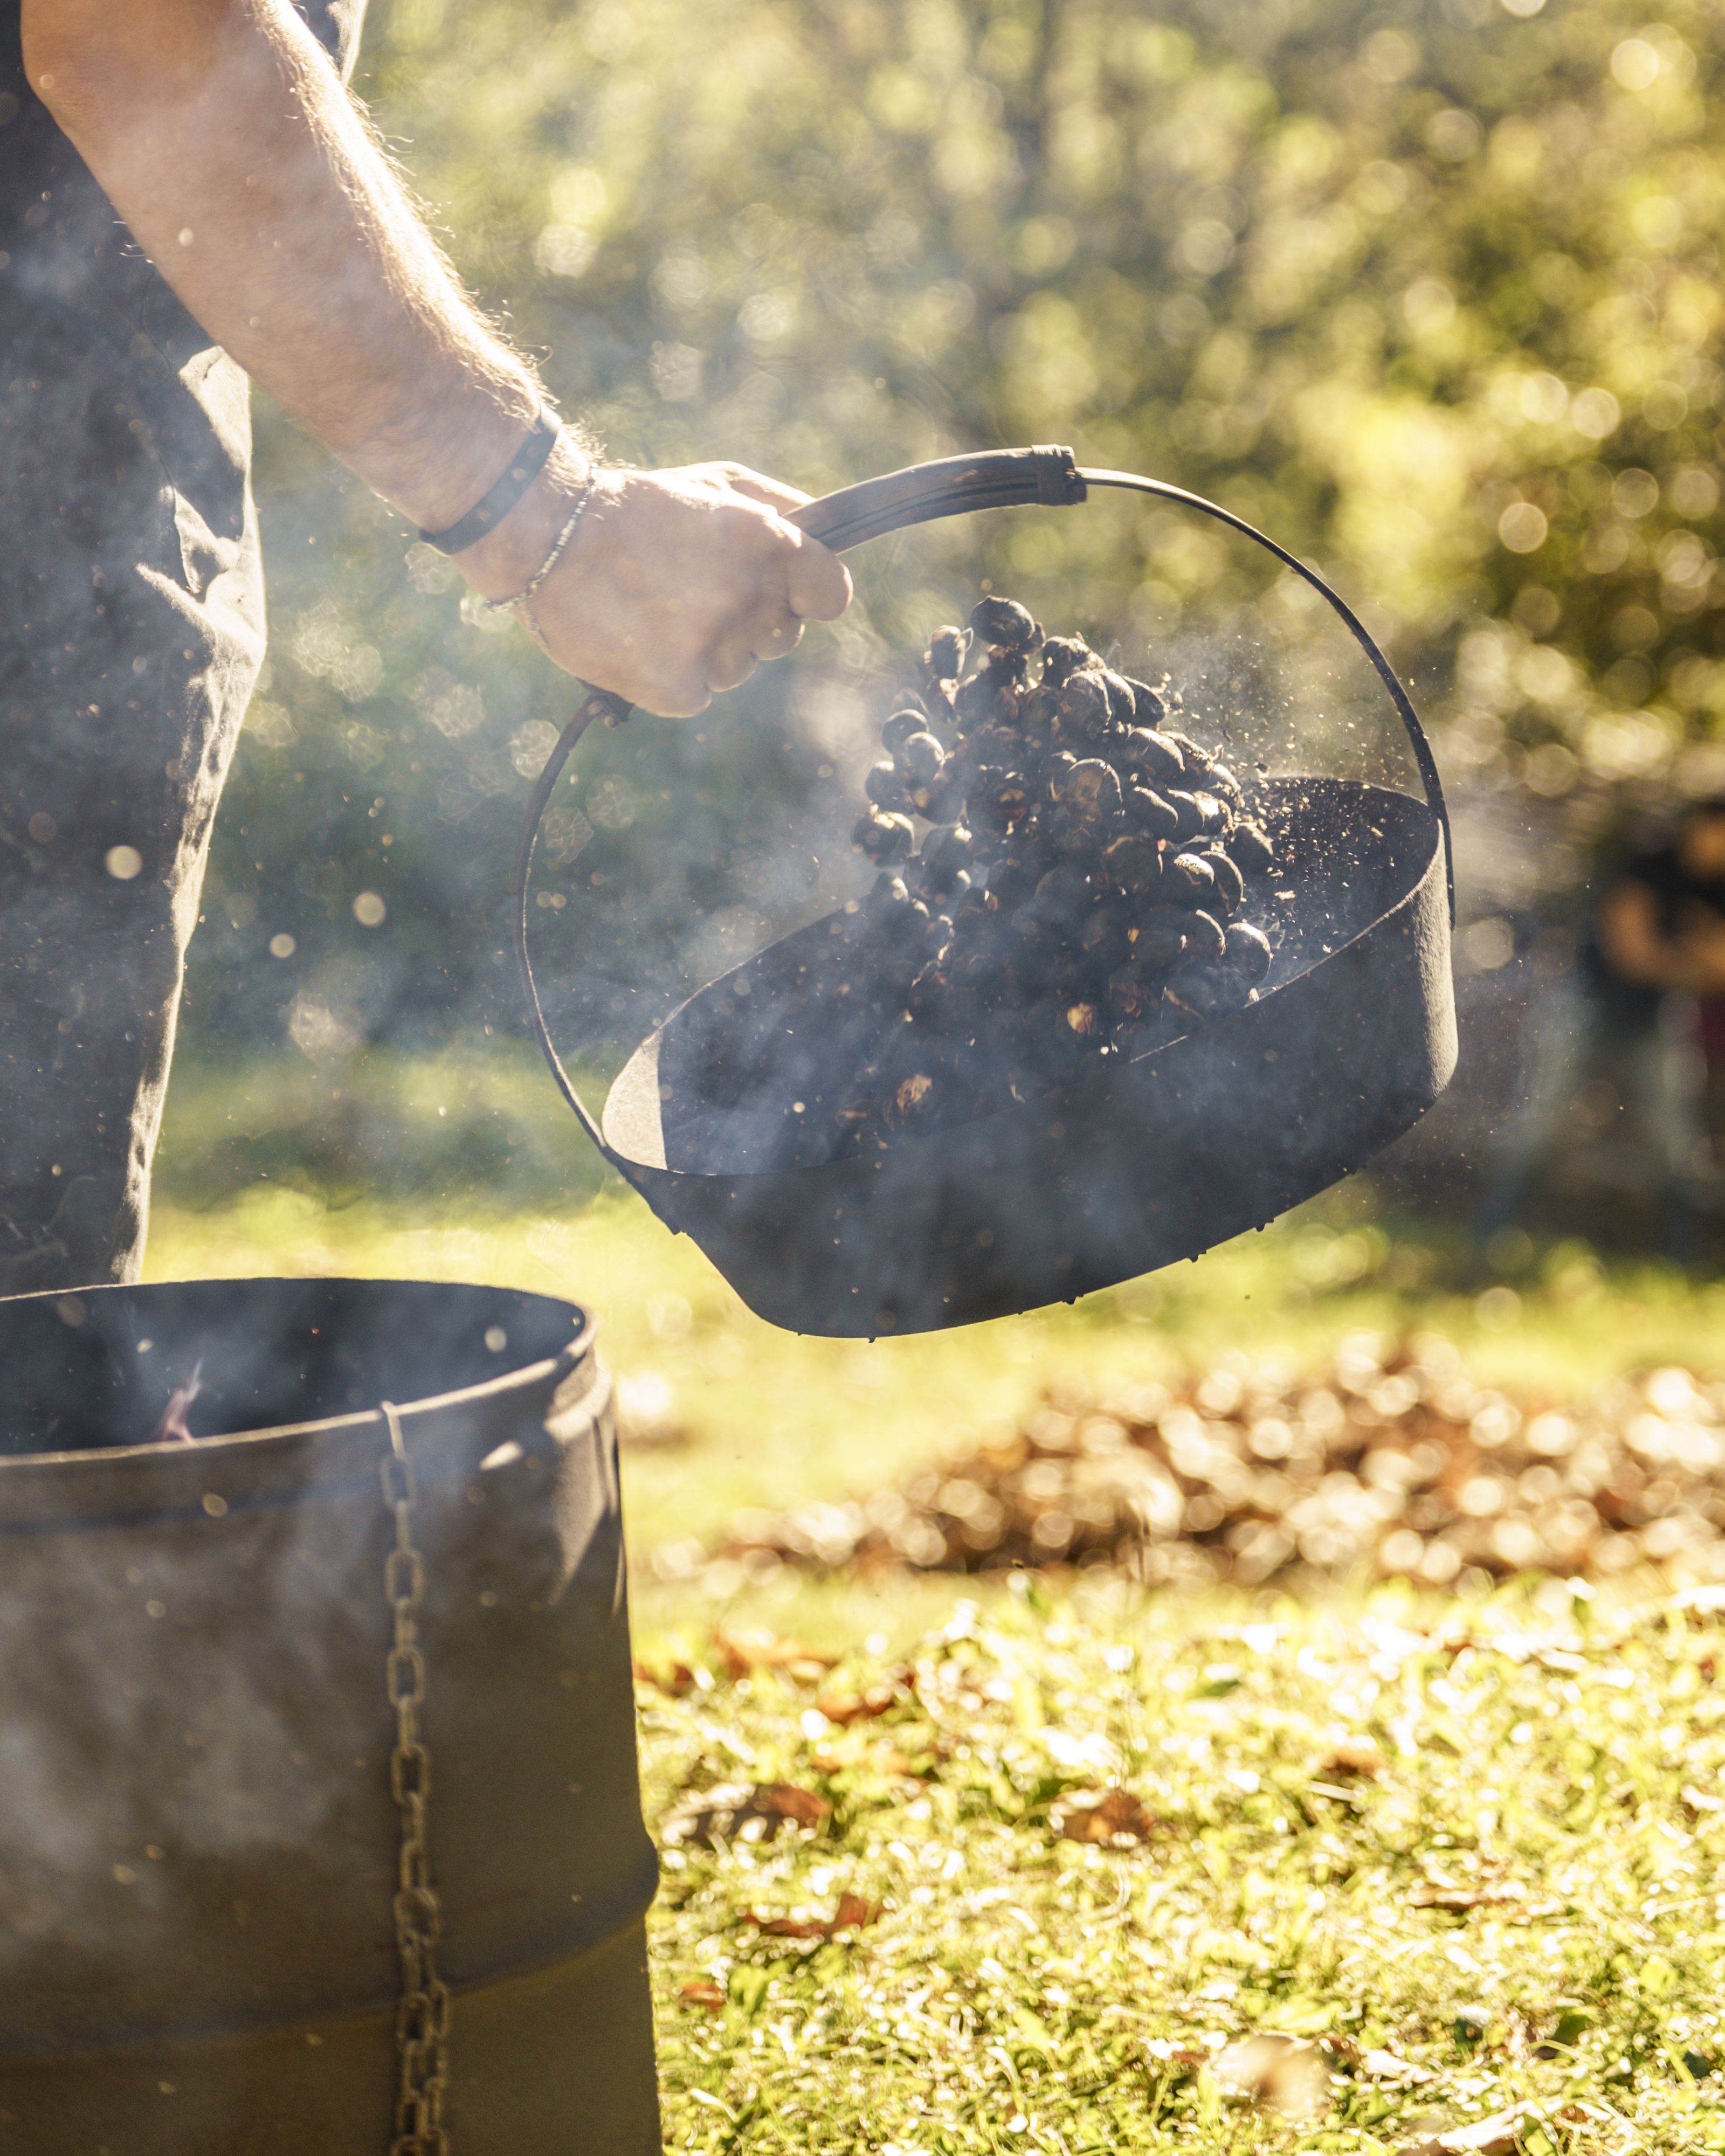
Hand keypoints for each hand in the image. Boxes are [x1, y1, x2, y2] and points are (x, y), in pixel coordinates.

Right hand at [460, 456, 851, 715]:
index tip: (788, 590)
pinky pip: (701, 693)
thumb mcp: (715, 482)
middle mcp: (747, 597)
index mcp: (767, 542)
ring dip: (709, 647)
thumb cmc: (637, 506)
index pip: (831, 593)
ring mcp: (713, 647)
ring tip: (656, 607)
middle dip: (751, 617)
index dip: (809, 591)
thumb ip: (783, 508)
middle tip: (694, 588)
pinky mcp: (678, 688)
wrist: (547, 536)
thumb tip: (828, 536)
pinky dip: (677, 673)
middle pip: (783, 635)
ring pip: (739, 668)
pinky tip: (641, 636)